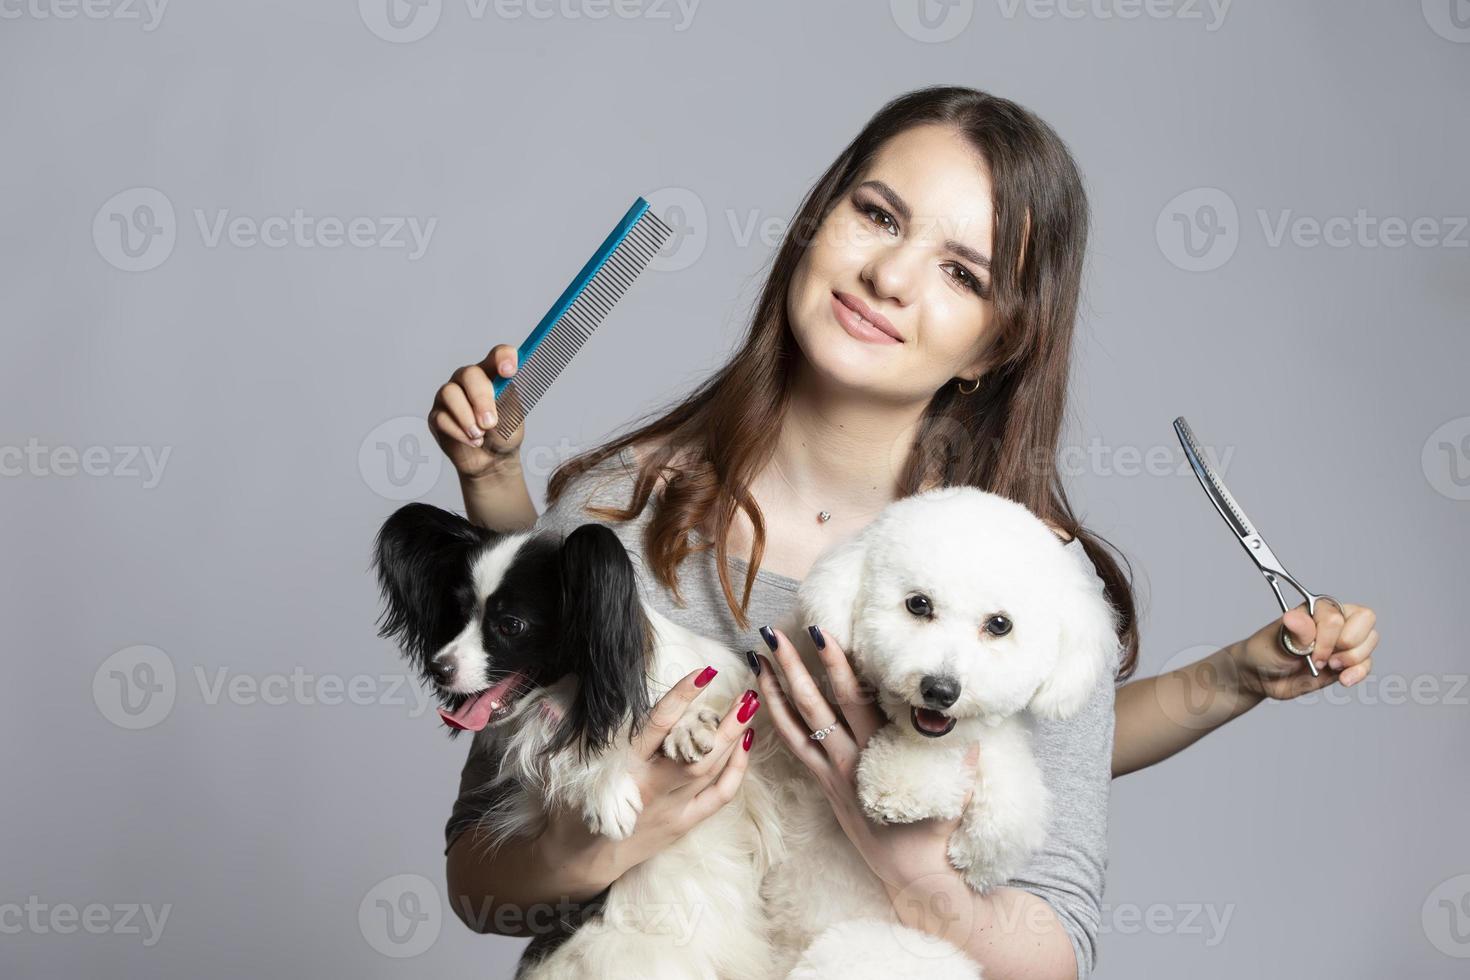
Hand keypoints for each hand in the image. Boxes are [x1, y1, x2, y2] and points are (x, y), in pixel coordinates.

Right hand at [429, 344, 527, 480]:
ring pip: (450, 393)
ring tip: (480, 435)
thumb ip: (509, 400)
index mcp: (492, 373)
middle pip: (470, 374)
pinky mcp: (437, 414)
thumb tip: (504, 388)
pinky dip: (459, 432)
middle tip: (490, 422)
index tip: (509, 372)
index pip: (498, 355)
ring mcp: (450, 395)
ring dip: (467, 417)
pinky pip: (442, 417)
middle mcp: (469, 379)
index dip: (503, 358)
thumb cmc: (505, 433)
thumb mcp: (515, 417)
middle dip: (481, 399)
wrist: (493, 460)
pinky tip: (473, 441)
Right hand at [540, 666, 760, 882]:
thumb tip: (573, 687)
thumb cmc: (574, 809)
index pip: (657, 727)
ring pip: (712, 771)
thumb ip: (584, 732)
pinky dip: (735, 771)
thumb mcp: (570, 769)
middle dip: (725, 722)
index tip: (703, 673)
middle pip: (698, 753)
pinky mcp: (684, 824)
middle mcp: (652, 789)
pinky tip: (745, 746)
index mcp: (624, 771)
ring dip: (734, 738)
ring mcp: (672, 809)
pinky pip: (718, 797)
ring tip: (751, 707)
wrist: (580, 861)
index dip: (682, 698)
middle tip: (748, 691)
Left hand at [752, 626, 981, 892]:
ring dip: (774, 690)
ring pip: (795, 727)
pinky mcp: (824, 788)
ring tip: (756, 657)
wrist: (915, 875)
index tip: (820, 633)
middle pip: (815, 705)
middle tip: (773, 633)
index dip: (836, 665)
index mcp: (879, 752)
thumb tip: (963, 709)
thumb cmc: (937, 827)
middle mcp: (850, 761)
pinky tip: (764, 701)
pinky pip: (794, 750)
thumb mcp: (953, 783)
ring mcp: (832, 776)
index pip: (853, 699)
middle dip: (792, 667)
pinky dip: (777, 723)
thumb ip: (956, 745)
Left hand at [1232, 601, 1378, 700]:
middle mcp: (1335, 621)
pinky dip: (1358, 673)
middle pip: (1366, 620)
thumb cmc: (1266, 650)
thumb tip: (1295, 617)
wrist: (1261, 676)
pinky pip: (1367, 663)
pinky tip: (1343, 679)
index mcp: (1317, 608)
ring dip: (1353, 659)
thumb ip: (1295, 632)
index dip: (1327, 638)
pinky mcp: (1346, 662)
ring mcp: (1342, 642)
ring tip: (1329, 666)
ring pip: (1371, 641)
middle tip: (1323, 658)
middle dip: (1348, 645)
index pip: (1338, 617)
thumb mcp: (1277, 640)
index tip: (1310, 652)